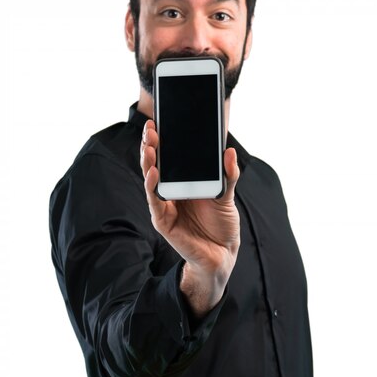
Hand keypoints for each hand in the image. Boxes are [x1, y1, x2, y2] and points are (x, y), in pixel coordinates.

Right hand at [140, 119, 239, 316]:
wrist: (223, 253)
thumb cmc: (222, 223)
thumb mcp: (227, 195)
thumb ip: (228, 175)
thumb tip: (228, 151)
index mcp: (183, 183)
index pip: (168, 158)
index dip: (162, 141)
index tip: (159, 123)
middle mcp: (170, 192)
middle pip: (155, 165)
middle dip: (151, 146)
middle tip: (151, 128)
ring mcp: (165, 206)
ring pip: (151, 181)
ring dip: (148, 163)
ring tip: (150, 146)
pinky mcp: (163, 221)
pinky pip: (155, 201)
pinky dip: (152, 186)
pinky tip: (153, 173)